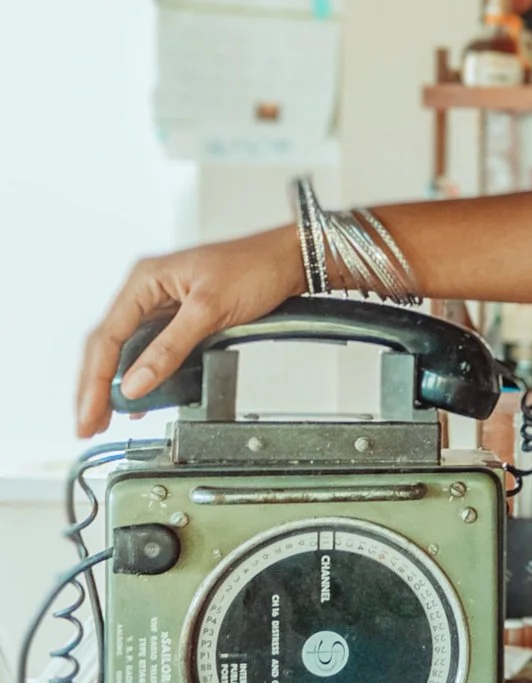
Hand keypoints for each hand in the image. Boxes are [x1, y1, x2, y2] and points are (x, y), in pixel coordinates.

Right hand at [76, 228, 303, 435]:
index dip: (94, 381)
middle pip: (109, 346)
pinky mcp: (181, 317)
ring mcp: (163, 305)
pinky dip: (144, 374)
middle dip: (97, 387)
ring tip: (106, 417)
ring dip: (117, 384)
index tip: (89, 413)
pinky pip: (152, 349)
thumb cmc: (257, 267)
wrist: (292, 259)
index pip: (107, 338)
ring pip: (128, 350)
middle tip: (89, 423)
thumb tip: (135, 384)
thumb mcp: (210, 310)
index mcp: (144, 281)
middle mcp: (147, 291)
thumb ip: (170, 349)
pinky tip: (141, 398)